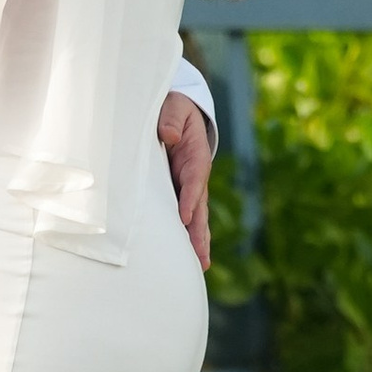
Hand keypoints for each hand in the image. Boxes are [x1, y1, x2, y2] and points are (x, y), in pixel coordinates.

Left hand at [159, 91, 213, 271]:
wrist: (178, 111)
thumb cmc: (174, 109)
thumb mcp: (174, 107)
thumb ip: (171, 119)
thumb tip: (170, 135)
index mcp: (195, 156)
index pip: (193, 179)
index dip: (189, 197)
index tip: (184, 216)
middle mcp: (194, 176)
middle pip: (199, 207)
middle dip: (199, 232)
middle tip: (200, 256)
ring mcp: (187, 187)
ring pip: (194, 217)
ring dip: (197, 240)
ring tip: (200, 264)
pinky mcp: (177, 192)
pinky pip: (182, 216)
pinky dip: (185, 235)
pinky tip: (186, 256)